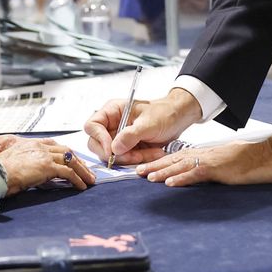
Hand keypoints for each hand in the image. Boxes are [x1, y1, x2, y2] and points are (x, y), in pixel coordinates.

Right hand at [0, 139, 95, 195]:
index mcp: (32, 143)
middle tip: (87, 171)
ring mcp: (44, 155)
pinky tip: (81, 186)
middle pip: (66, 151)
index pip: (55, 145)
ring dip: (82, 171)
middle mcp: (40, 146)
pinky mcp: (47, 166)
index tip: (74, 160)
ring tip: (89, 180)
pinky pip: (68, 172)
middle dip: (79, 161)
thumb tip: (31, 174)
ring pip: (71, 160)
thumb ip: (25, 164)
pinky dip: (77, 179)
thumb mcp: (14, 162)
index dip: (66, 153)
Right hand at [84, 88, 202, 165]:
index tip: (112, 150)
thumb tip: (114, 149)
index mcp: (112, 111)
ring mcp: (118, 138)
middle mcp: (111, 125)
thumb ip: (130, 135)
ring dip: (130, 159)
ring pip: (112, 156)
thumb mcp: (148, 123)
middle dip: (116, 154)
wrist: (178, 119)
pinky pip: (125, 160)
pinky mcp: (127, 148)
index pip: (93, 126)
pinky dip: (138, 160)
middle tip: (134, 156)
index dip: (99, 139)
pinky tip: (153, 154)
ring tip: (151, 153)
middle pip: (97, 144)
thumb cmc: (164, 113)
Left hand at [136, 134, 271, 186]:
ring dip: (162, 172)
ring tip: (146, 177)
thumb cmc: (255, 161)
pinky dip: (182, 178)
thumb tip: (201, 176)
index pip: (180, 158)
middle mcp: (207, 155)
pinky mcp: (220, 168)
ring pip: (181, 165)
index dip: (162, 163)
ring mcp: (213, 161)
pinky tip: (170, 183)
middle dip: (155, 166)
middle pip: (175, 160)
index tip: (146, 169)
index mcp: (208, 154)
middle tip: (136, 172)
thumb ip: (214, 170)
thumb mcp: (230, 166)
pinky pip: (197, 173)